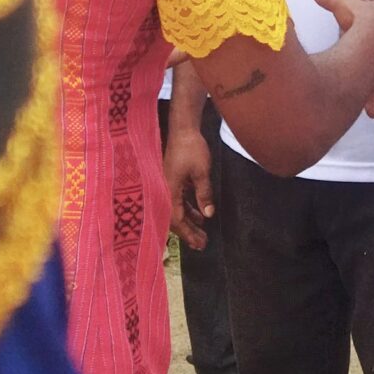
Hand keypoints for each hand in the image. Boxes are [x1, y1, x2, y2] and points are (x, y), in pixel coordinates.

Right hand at [164, 123, 214, 249]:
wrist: (183, 129)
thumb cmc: (191, 148)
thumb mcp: (202, 172)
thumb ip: (204, 194)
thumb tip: (208, 215)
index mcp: (169, 190)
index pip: (177, 219)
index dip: (188, 233)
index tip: (199, 244)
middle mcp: (165, 190)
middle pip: (175, 218)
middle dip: (189, 232)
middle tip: (202, 244)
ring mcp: (168, 186)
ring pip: (177, 210)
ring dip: (189, 222)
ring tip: (202, 233)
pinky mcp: (173, 181)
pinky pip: (179, 201)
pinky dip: (188, 209)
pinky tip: (199, 214)